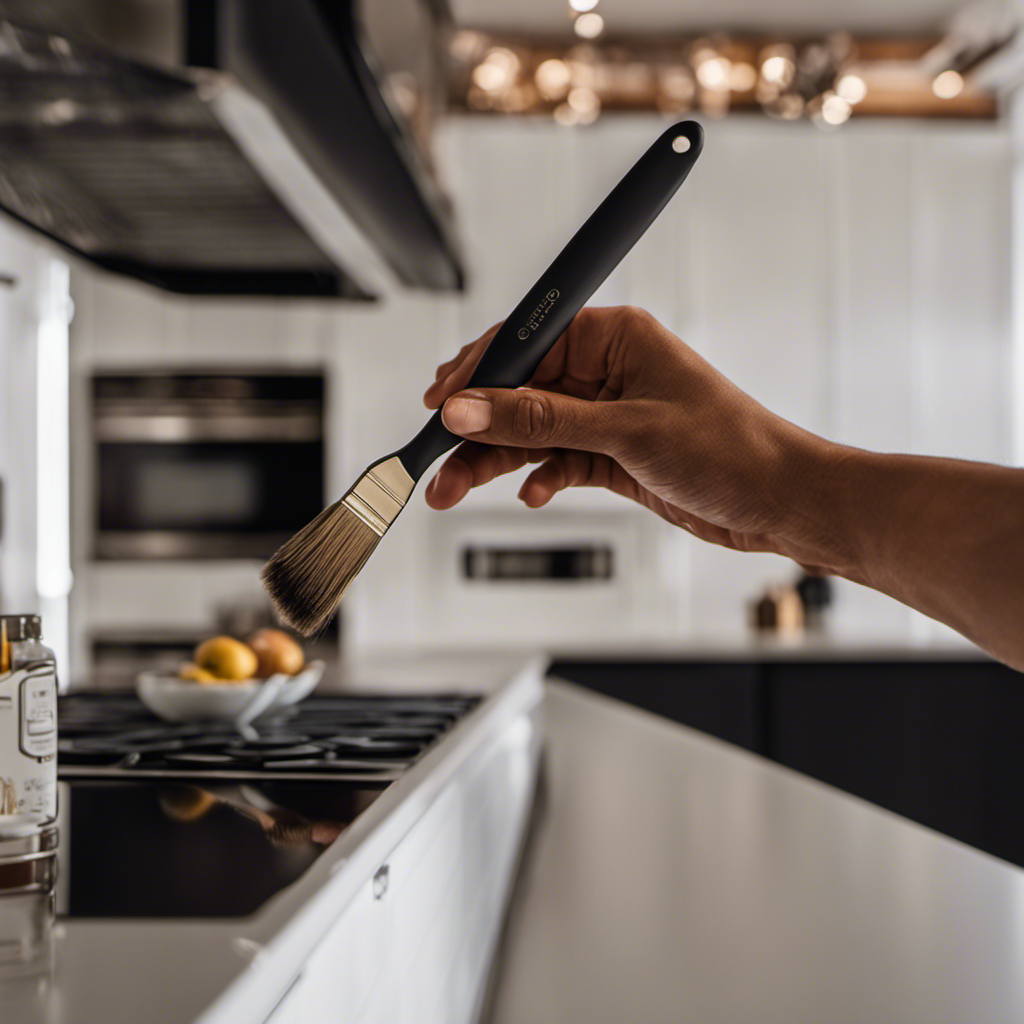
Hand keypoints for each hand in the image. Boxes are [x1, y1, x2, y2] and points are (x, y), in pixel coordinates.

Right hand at [422, 306, 856, 576]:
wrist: (781, 502)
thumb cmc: (731, 448)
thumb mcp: (626, 431)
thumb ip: (539, 422)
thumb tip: (468, 410)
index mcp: (615, 337)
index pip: (526, 341)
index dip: (477, 371)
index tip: (439, 401)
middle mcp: (607, 371)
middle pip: (519, 392)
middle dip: (476, 428)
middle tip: (436, 461)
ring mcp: (608, 414)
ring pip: (531, 432)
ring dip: (494, 461)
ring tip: (455, 490)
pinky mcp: (613, 454)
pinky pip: (557, 460)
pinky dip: (540, 477)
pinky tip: (532, 493)